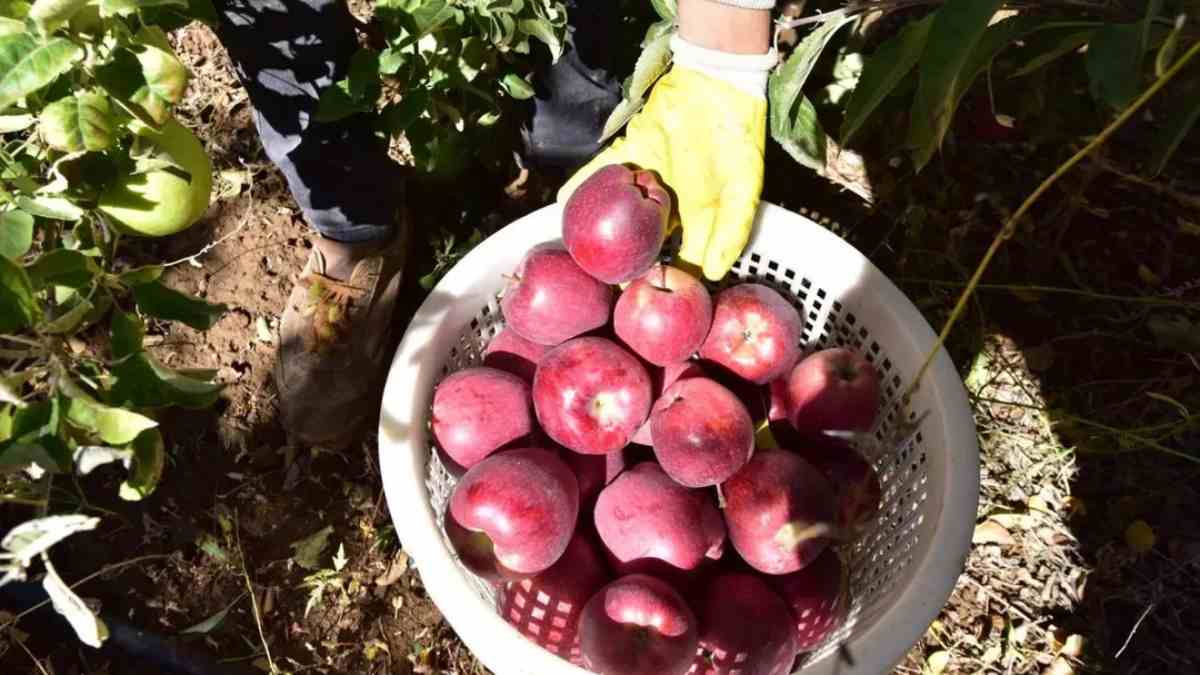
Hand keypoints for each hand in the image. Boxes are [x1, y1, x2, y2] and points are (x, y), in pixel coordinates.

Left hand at [557, 5, 775, 281]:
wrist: (717, 85)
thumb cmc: (737, 139)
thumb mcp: (744, 188)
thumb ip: (732, 229)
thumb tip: (713, 273)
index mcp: (697, 217)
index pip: (680, 258)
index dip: (666, 280)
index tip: (648, 301)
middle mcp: (668, 204)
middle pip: (644, 241)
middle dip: (626, 263)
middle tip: (606, 286)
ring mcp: (646, 180)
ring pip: (619, 212)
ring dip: (600, 231)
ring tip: (580, 255)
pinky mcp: (629, 153)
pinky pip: (601, 172)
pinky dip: (582, 186)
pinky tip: (562, 206)